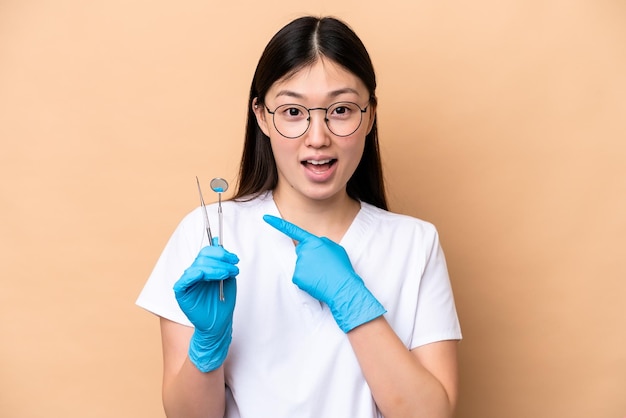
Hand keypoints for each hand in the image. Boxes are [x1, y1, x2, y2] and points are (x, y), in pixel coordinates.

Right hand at [173, 239, 238, 371]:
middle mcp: (194, 273)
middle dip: (221, 260)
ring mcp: (188, 282)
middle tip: (233, 267)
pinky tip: (203, 274)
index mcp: (204, 268)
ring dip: (215, 268)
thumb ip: (223, 262)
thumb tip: (219, 242)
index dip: (221, 253)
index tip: (234, 259)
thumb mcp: (228, 279)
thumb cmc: (222, 303)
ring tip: (227, 274)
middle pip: (203, 257)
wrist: (219, 324)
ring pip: (198, 266)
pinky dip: (194, 274)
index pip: (207, 252)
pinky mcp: (181, 292)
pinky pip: (184, 280)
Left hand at [263, 215, 385, 332]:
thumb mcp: (335, 248)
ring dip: (310, 270)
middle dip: (309, 257)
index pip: (293, 230)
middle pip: (301, 252)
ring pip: (301, 266)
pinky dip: (307, 280)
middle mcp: (304, 251)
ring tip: (322, 274)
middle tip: (322, 266)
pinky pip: (300, 277)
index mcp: (314, 241)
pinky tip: (317, 282)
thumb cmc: (341, 268)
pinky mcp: (297, 276)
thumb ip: (322, 243)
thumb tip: (313, 247)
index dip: (278, 224)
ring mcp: (299, 264)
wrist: (343, 287)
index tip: (265, 218)